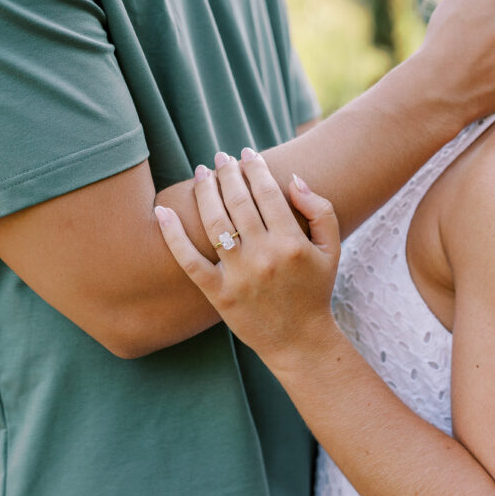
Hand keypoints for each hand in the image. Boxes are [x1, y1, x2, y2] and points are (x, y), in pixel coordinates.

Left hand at [155, 149, 340, 359]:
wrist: (299, 341)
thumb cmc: (314, 290)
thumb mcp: (331, 249)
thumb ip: (321, 210)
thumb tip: (293, 178)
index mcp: (292, 243)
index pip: (267, 192)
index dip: (254, 168)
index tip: (247, 154)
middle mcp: (264, 257)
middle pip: (238, 202)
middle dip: (228, 173)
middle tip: (221, 158)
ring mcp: (238, 276)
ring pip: (214, 223)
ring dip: (205, 192)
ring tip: (202, 173)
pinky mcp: (218, 294)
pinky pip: (189, 261)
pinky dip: (172, 235)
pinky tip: (163, 210)